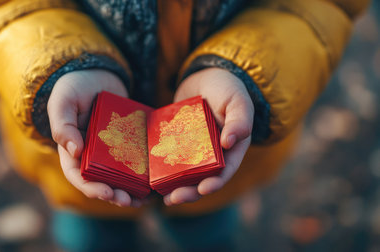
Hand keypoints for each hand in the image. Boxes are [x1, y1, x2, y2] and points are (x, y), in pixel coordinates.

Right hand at [47, 69, 141, 207]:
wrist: (98, 74)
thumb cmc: (75, 86)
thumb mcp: (64, 101)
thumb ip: (63, 124)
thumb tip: (75, 151)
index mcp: (71, 150)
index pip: (78, 176)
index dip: (91, 187)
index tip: (107, 193)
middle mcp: (90, 155)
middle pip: (100, 182)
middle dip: (114, 195)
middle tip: (129, 201)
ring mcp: (109, 151)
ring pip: (118, 177)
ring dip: (129, 191)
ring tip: (143, 199)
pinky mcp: (126, 144)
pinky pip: (134, 162)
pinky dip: (142, 174)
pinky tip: (154, 182)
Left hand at [164, 68, 253, 205]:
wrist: (205, 77)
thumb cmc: (226, 88)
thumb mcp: (237, 100)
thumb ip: (239, 119)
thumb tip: (231, 142)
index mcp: (232, 150)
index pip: (225, 171)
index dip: (215, 183)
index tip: (203, 189)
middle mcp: (213, 155)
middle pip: (202, 179)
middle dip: (190, 191)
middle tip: (174, 199)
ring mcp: (194, 151)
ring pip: (185, 174)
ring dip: (174, 186)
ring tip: (161, 195)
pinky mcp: (177, 144)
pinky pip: (170, 159)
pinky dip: (161, 169)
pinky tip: (149, 176)